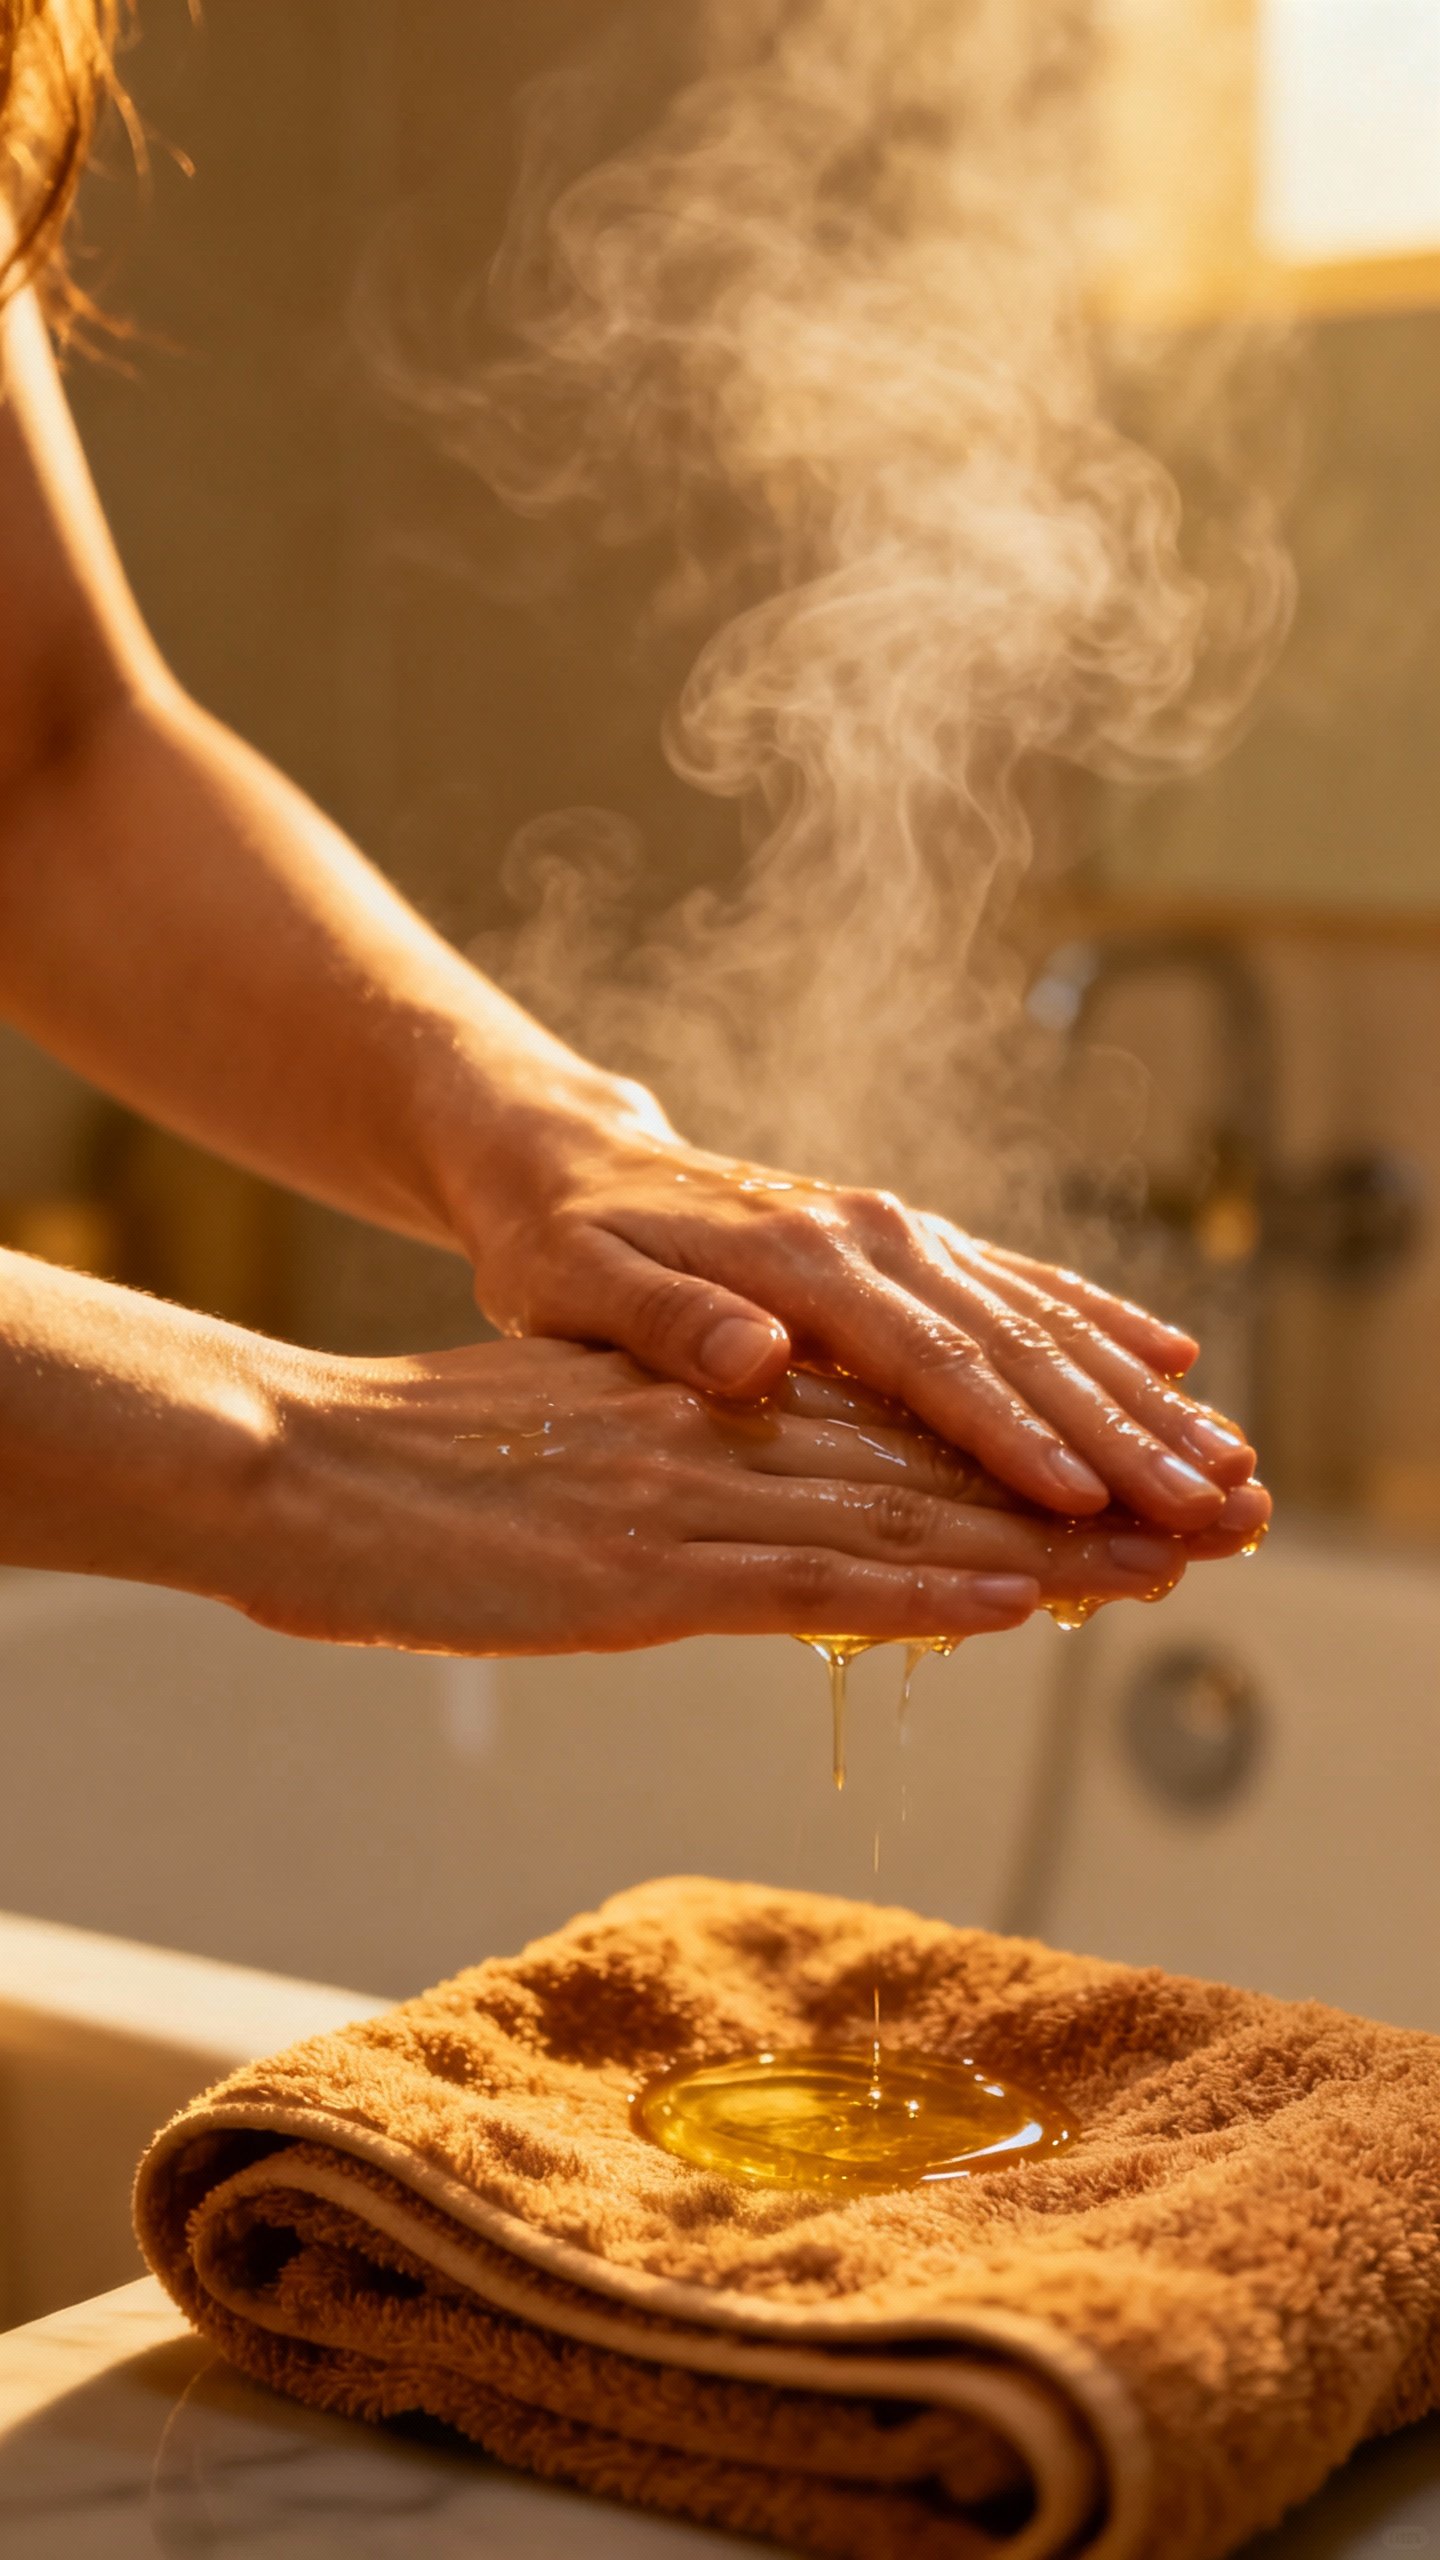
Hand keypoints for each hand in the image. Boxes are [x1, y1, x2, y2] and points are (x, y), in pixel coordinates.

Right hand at [257, 1347, 1264, 1654]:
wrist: (289, 1461)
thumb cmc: (408, 1456)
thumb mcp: (564, 1429)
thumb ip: (664, 1442)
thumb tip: (741, 1455)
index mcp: (705, 1399)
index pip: (894, 1422)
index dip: (1017, 1445)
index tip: (1118, 1471)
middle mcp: (717, 1431)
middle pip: (929, 1463)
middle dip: (1073, 1494)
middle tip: (1196, 1514)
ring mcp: (684, 1496)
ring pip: (895, 1518)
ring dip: (1037, 1545)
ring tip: (1154, 1563)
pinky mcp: (637, 1568)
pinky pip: (805, 1581)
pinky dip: (919, 1591)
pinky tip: (1010, 1603)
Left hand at [455, 1094, 1257, 1535]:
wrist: (560, 1157)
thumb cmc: (556, 1239)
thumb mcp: (571, 1284)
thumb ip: (664, 1321)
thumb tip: (756, 1356)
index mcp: (796, 1258)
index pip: (925, 1363)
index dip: (1008, 1438)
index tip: (1084, 1502)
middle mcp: (868, 1237)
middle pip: (1017, 1343)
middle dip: (1121, 1432)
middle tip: (1211, 1510)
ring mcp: (895, 1234)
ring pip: (1042, 1317)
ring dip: (1140, 1393)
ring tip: (1231, 1463)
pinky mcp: (904, 1245)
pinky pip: (1021, 1287)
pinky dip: (1100, 1326)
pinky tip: (1172, 1364)